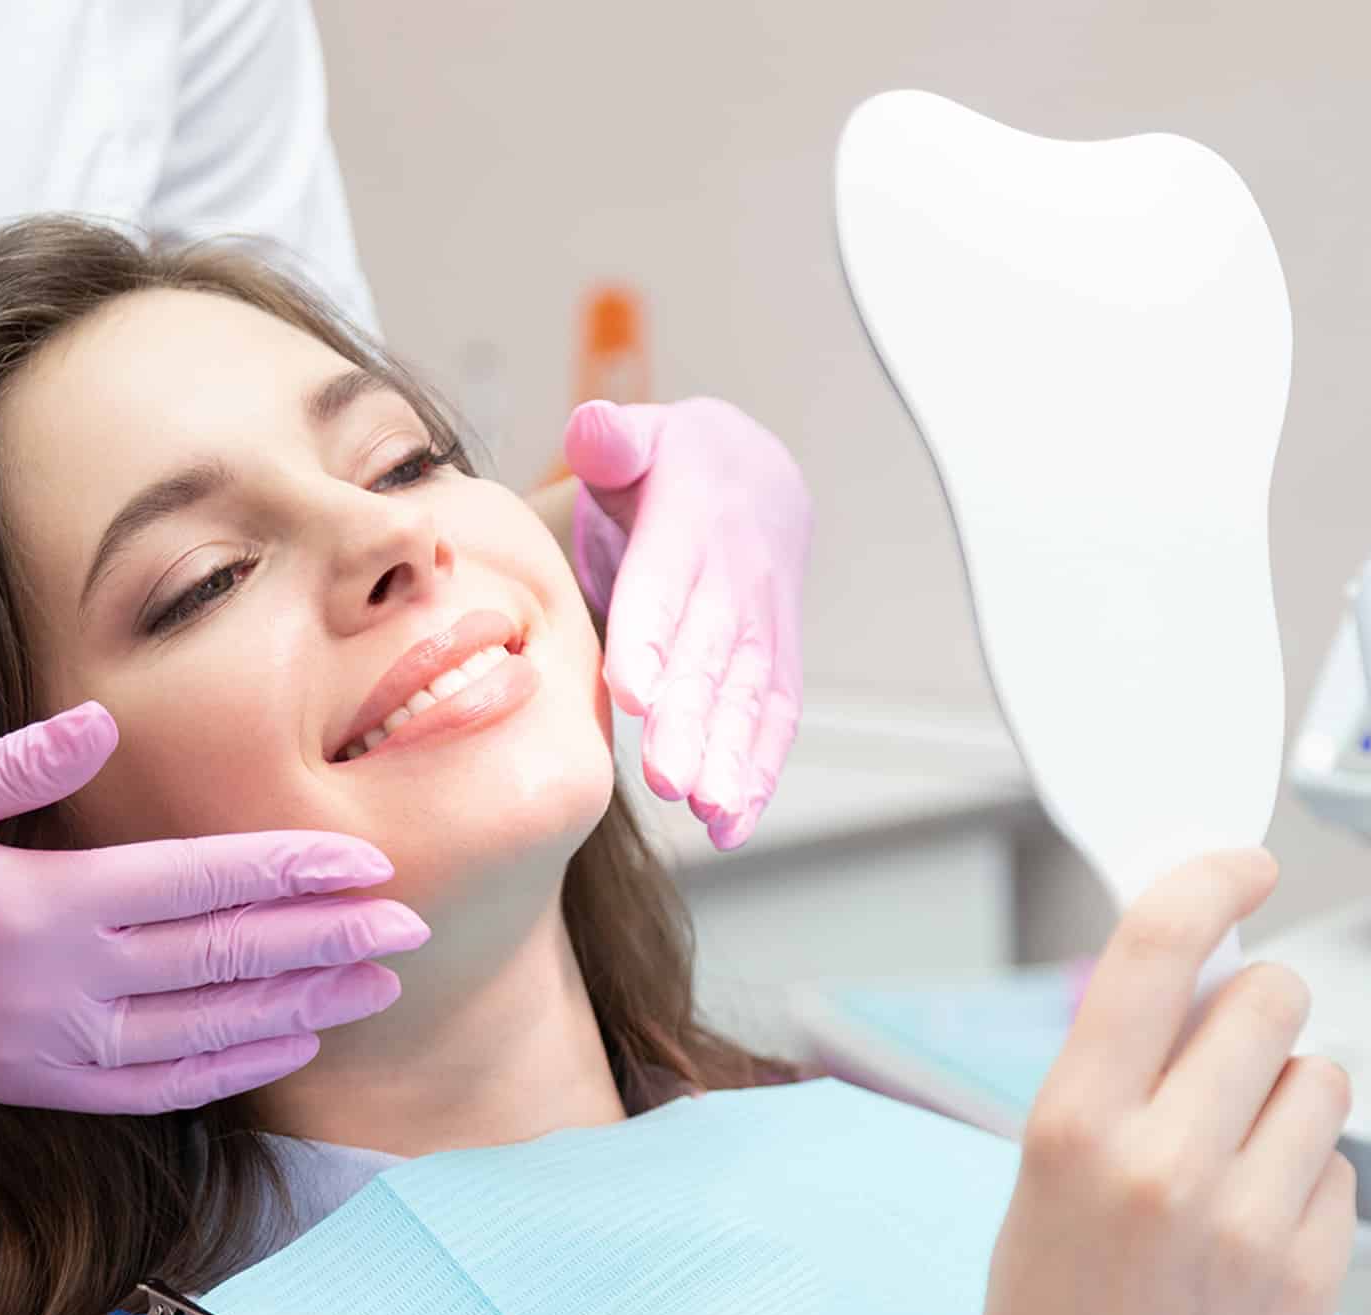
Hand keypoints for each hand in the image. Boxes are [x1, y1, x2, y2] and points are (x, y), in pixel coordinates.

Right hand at [0, 703, 427, 1112]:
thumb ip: (19, 759)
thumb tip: (102, 720)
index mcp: (40, 904)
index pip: (202, 885)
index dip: (294, 875)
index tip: (370, 867)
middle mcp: (60, 986)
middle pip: (226, 961)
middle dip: (329, 943)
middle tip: (414, 927)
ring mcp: (49, 1049)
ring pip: (209, 1034)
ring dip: (302, 1008)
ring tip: (379, 987)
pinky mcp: (33, 1086)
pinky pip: (156, 1090)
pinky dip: (231, 1070)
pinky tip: (288, 1045)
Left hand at [564, 397, 808, 850]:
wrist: (756, 477)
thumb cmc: (671, 467)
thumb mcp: (640, 436)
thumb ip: (612, 438)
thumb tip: (594, 431)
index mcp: (692, 523)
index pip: (668, 583)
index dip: (652, 635)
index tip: (631, 691)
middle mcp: (736, 579)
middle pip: (712, 654)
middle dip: (691, 719)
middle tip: (664, 777)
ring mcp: (764, 625)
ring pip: (747, 696)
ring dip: (729, 758)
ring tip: (705, 811)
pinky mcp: (777, 663)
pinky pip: (774, 720)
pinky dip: (758, 775)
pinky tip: (729, 827)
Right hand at [955, 849, 1355, 1314]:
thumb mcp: (1039, 1179)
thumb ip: (1113, 1075)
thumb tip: (1197, 974)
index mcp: (1070, 1126)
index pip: (1156, 950)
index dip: (1209, 881)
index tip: (1245, 863)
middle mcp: (1163, 1161)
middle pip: (1267, 997)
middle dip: (1255, 1008)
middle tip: (1225, 1060)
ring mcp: (1249, 1221)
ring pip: (1321, 1076)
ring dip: (1287, 1097)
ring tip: (1234, 1167)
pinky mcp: (1314, 1275)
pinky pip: (1343, 1168)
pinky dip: (1308, 1184)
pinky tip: (1255, 1237)